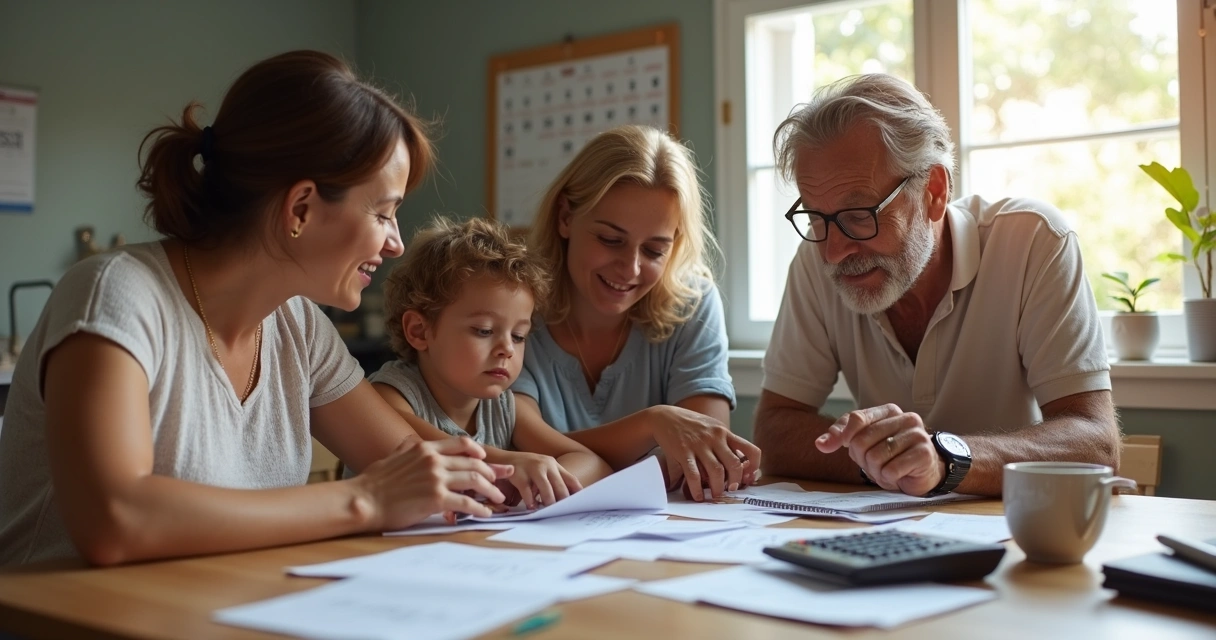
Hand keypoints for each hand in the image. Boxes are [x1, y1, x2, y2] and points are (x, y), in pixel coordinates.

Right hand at [355, 435, 513, 530]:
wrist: (363, 500)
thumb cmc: (375, 482)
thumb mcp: (393, 456)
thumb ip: (408, 448)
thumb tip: (412, 442)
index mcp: (425, 448)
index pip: (461, 444)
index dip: (478, 452)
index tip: (487, 460)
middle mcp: (434, 460)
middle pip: (473, 464)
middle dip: (492, 473)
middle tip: (502, 481)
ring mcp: (436, 479)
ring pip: (475, 481)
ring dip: (491, 490)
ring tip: (499, 498)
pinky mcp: (436, 499)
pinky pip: (467, 502)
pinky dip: (480, 508)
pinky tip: (486, 513)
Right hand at [495, 451, 582, 509]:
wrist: (503, 459)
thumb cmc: (527, 469)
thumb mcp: (543, 470)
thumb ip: (555, 481)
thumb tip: (569, 500)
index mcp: (554, 465)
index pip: (571, 479)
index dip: (577, 493)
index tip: (582, 505)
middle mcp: (546, 465)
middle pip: (560, 486)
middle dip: (563, 501)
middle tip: (564, 513)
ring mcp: (532, 468)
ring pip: (546, 489)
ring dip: (549, 502)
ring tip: (549, 512)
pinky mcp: (519, 474)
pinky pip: (527, 491)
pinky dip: (531, 501)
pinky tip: (532, 508)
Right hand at [648, 405, 760, 500]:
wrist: (665, 417)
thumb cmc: (692, 425)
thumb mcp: (713, 428)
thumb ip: (725, 443)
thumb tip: (740, 465)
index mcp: (725, 433)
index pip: (750, 450)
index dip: (754, 466)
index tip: (748, 477)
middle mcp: (715, 438)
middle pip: (734, 464)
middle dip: (735, 481)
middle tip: (731, 490)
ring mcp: (699, 444)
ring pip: (716, 471)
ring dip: (718, 488)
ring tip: (715, 495)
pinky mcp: (683, 451)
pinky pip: (693, 474)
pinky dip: (697, 489)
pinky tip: (698, 495)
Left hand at [814, 404, 943, 495]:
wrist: (923, 472)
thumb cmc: (891, 455)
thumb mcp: (863, 442)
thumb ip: (841, 436)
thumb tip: (820, 443)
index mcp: (889, 411)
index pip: (857, 418)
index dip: (842, 436)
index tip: (835, 447)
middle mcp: (906, 418)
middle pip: (863, 440)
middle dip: (861, 458)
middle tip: (872, 464)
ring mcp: (917, 435)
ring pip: (875, 456)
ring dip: (875, 470)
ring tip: (885, 469)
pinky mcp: (924, 454)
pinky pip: (890, 470)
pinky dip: (888, 478)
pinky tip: (897, 476)